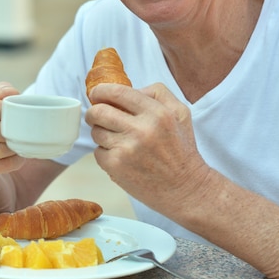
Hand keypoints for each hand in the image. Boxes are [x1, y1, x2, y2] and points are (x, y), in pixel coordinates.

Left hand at [85, 82, 209, 214]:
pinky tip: (120, 155)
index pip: (118, 92)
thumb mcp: (180, 113)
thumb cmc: (181, 149)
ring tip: (117, 139)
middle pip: (98, 111)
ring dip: (101, 133)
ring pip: (96, 132)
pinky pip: (97, 152)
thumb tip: (130, 89)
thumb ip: (157, 93)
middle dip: (94, 112)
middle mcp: (141, 130)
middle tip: (97, 115)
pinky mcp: (116, 167)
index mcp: (157, 113)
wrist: (185, 188)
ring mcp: (127, 149)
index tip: (96, 93)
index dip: (101, 90)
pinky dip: (105, 153)